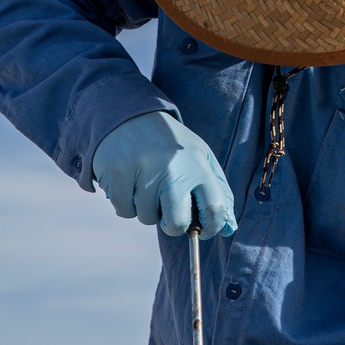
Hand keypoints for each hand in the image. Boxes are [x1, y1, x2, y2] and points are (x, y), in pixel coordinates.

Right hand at [92, 112, 235, 237]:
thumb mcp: (199, 156)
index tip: (204, 229)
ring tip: (146, 182)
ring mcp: (143, 171)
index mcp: (197, 163)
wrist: (129, 115)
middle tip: (168, 210)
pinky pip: (124, 211)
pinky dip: (126, 203)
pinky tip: (129, 181)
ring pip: (147, 218)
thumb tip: (227, 228)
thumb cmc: (170, 144)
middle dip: (173, 225)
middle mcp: (172, 168)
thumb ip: (217, 190)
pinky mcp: (116, 174)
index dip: (211, 227)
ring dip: (146, 208)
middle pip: (177, 223)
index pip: (215, 209)